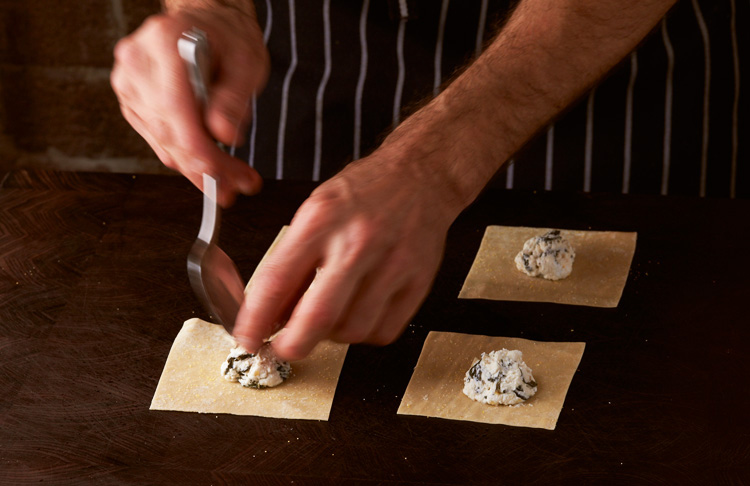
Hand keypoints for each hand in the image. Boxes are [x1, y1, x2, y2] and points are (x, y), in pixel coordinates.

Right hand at [110, 7, 268, 205]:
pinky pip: (158, 140)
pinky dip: (185, 157)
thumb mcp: (247, 61)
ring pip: (163, 143)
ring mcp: (129, 83)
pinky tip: (211, 164)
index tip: (226, 178)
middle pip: (168, 132)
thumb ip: (234, 97)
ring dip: (198, 169)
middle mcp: (137, 62)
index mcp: (164, 43)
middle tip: (238, 187)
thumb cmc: (228, 36)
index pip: (176, 110)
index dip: (200, 152)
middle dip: (206, 168)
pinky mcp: (132, 101)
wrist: (206, 22)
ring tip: (233, 180)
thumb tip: (224, 136)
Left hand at [233, 150, 458, 360]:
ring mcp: (393, 264)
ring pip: (352, 330)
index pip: (278, 280)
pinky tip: (358, 314)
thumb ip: (294, 261)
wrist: (421, 175)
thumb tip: (271, 312)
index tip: (246, 337)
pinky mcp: (419, 281)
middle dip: (292, 345)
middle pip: (319, 316)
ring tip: (328, 317)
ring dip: (331, 336)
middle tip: (282, 348)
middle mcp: (358, 242)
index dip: (256, 319)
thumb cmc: (365, 192)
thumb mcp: (316, 211)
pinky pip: (384, 331)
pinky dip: (364, 333)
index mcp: (323, 219)